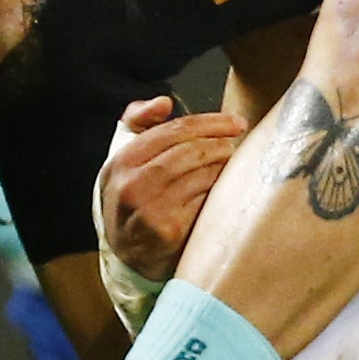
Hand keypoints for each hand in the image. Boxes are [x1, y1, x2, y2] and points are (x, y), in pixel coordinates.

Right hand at [97, 93, 250, 281]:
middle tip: (237, 143)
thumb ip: (139, 122)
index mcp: (121, 161)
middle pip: (189, 152)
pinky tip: (227, 189)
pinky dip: (220, 192)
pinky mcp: (168, 233)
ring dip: (223, 167)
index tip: (235, 122)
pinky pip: (205, 203)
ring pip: (201, 176)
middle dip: (220, 143)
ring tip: (234, 163)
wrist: (126, 256)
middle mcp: (131, 185)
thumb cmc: (133, 198)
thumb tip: (165, 103)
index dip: (210, 122)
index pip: (173, 131)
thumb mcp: (125, 159)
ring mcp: (149, 211)